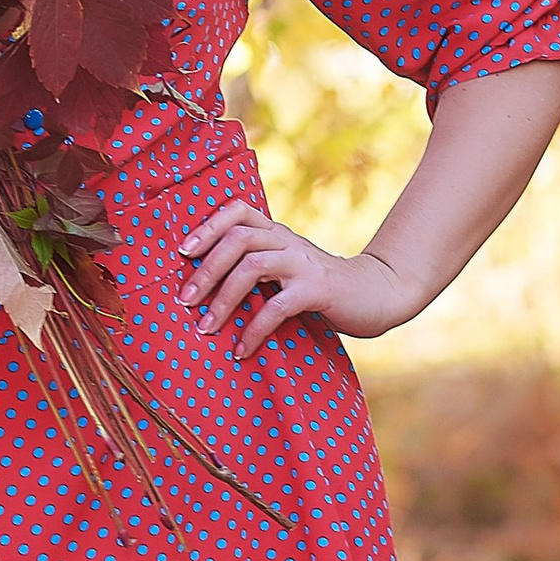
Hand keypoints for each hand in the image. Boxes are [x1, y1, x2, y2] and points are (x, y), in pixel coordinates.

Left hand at [177, 202, 424, 355]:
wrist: (376, 295)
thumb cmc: (320, 287)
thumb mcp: (285, 269)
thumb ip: (256, 268)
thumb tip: (203, 289)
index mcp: (276, 232)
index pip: (237, 210)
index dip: (208, 225)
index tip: (183, 252)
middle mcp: (287, 240)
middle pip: (238, 238)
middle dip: (206, 269)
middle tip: (185, 301)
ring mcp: (303, 263)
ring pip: (253, 265)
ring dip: (224, 299)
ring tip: (206, 327)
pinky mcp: (318, 289)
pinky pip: (277, 305)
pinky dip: (254, 329)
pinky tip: (242, 350)